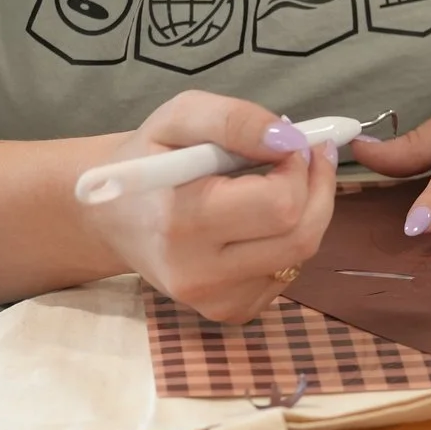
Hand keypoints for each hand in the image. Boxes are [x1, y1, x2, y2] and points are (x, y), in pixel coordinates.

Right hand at [77, 91, 336, 323]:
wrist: (114, 216)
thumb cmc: (148, 157)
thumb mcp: (178, 117)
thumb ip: (233, 120)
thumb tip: (288, 139)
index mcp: (179, 221)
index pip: (279, 205)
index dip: (299, 168)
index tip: (291, 142)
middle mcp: (196, 274)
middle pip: (299, 237)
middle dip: (316, 188)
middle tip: (308, 156)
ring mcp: (213, 301)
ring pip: (300, 256)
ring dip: (307, 212)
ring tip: (282, 180)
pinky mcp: (228, 312)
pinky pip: (286, 275)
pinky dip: (286, 240)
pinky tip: (261, 219)